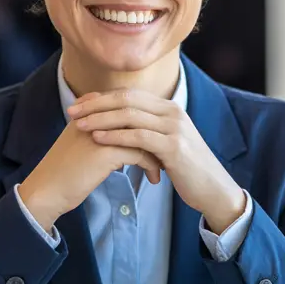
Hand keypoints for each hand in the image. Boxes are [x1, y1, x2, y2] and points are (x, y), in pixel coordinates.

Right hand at [18, 117, 161, 231]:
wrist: (46, 190)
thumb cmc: (64, 172)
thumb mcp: (82, 146)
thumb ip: (101, 136)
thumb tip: (126, 141)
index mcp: (89, 112)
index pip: (128, 107)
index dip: (145, 124)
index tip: (156, 141)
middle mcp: (96, 117)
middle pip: (138, 118)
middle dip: (155, 136)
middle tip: (167, 153)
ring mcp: (101, 132)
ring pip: (143, 135)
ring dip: (157, 152)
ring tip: (163, 168)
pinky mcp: (106, 151)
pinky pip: (140, 153)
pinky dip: (151, 166)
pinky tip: (153, 179)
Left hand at [67, 89, 245, 232]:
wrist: (213, 189)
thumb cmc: (186, 169)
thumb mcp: (166, 143)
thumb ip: (148, 131)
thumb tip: (121, 126)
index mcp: (168, 108)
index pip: (129, 94)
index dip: (101, 97)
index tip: (78, 103)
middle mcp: (172, 112)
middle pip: (126, 99)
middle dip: (95, 104)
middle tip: (71, 110)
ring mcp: (174, 128)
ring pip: (130, 115)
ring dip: (100, 119)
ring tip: (78, 125)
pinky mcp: (174, 147)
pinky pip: (138, 136)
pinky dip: (115, 136)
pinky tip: (97, 138)